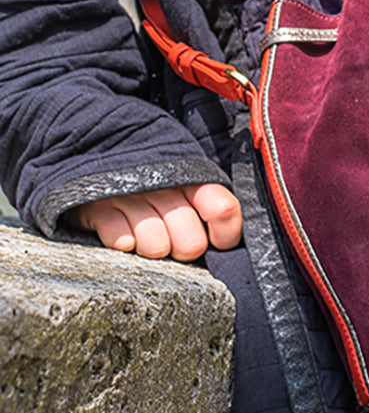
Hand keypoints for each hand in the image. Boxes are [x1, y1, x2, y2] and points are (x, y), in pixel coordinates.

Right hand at [69, 183, 241, 261]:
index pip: (224, 209)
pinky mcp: (101, 206)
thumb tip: (225, 243)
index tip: (217, 243)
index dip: (225, 235)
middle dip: (182, 250)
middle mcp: (166, 184)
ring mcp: (133, 194)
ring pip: (157, 248)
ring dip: (150, 249)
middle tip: (171, 239)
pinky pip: (122, 241)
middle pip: (192, 243)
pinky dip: (122, 243)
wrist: (99, 162)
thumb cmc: (153, 187)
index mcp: (193, 179)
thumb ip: (210, 209)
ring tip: (144, 234)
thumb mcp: (185, 189)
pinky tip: (121, 229)